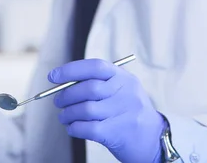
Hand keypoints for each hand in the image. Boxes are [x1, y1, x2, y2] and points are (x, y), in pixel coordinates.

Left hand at [49, 59, 165, 162]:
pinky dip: (74, 128)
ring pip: (85, 109)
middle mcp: (126, 93)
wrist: (153, 140)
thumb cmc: (128, 112)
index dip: (71, 70)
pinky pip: (88, 128)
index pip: (95, 67)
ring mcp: (123, 113)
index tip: (53, 76)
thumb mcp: (121, 91)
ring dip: (68, 114)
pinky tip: (72, 128)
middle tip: (57, 101)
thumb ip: (97, 83)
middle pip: (88, 88)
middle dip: (66, 95)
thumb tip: (63, 83)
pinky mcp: (118, 133)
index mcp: (124, 78)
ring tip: (64, 117)